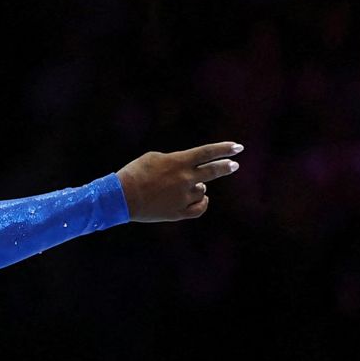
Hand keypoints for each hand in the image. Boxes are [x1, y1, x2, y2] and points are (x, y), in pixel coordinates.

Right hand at [117, 141, 242, 221]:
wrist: (121, 197)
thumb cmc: (135, 173)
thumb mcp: (154, 158)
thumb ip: (175, 161)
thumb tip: (188, 168)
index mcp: (178, 162)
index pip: (207, 153)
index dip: (224, 149)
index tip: (238, 147)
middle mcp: (185, 179)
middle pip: (212, 171)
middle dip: (225, 167)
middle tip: (234, 165)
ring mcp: (183, 197)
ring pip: (202, 191)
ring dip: (198, 187)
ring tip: (185, 186)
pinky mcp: (178, 212)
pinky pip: (199, 208)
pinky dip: (202, 203)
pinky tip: (202, 198)